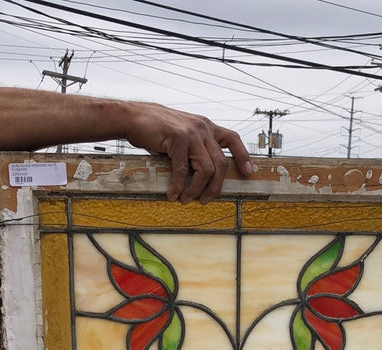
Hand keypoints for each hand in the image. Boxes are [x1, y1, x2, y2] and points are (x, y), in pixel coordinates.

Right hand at [123, 102, 252, 203]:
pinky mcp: (177, 139)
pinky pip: (183, 170)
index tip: (248, 173)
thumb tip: (203, 174)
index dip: (242, 156)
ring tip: (187, 199)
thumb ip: (195, 148)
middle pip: (220, 163)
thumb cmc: (156, 130)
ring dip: (197, 189)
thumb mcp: (182, 135)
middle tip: (206, 200)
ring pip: (206, 169)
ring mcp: (191, 133)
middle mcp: (202, 128)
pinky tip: (173, 194)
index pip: (233, 139)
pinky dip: (179, 186)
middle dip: (215, 186)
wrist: (133, 117)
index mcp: (206, 127)